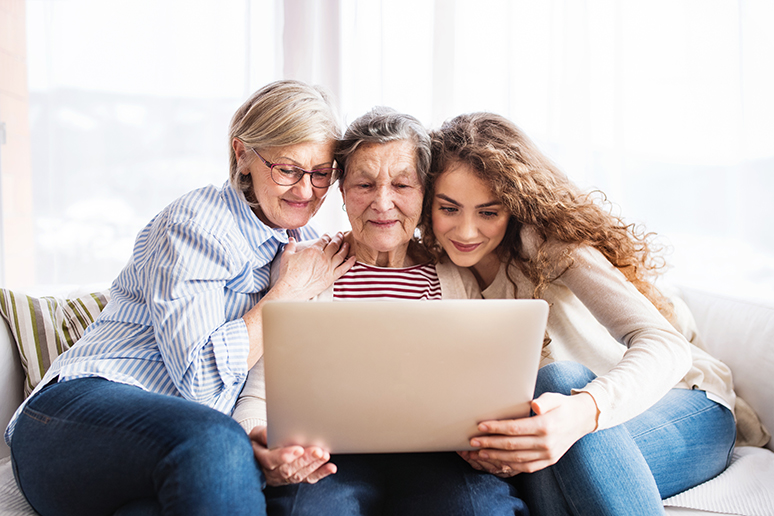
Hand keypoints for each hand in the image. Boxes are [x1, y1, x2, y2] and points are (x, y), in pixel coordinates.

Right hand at [249, 426, 336, 485]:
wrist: (259, 453)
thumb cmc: (259, 440)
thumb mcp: (255, 434)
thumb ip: (262, 434)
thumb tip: (269, 434)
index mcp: (260, 459)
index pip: (271, 460)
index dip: (285, 456)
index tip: (298, 449)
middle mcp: (271, 472)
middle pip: (289, 468)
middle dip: (305, 460)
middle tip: (318, 451)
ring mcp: (283, 478)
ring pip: (299, 475)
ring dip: (314, 465)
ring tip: (325, 455)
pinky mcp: (294, 479)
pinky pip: (308, 479)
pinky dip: (320, 473)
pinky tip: (331, 468)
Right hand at [273, 232, 354, 299]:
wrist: (290, 289)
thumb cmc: (287, 273)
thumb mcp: (287, 256)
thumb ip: (290, 246)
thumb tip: (291, 239)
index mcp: (313, 250)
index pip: (324, 240)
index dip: (327, 236)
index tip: (329, 235)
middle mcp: (323, 257)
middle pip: (334, 245)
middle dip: (338, 238)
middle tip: (341, 234)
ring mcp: (328, 268)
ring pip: (341, 255)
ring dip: (345, 248)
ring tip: (347, 244)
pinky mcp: (331, 278)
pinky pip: (344, 268)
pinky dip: (350, 262)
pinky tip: (353, 258)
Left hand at [460, 392, 597, 475]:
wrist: (581, 420)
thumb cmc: (562, 406)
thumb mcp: (554, 398)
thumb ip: (544, 401)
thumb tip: (535, 406)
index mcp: (546, 426)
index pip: (515, 428)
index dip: (496, 428)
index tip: (480, 426)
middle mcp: (547, 443)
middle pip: (512, 445)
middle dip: (490, 443)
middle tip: (473, 442)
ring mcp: (548, 455)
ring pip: (517, 459)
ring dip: (496, 457)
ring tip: (480, 453)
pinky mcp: (548, 461)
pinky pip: (526, 467)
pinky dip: (510, 465)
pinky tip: (497, 462)